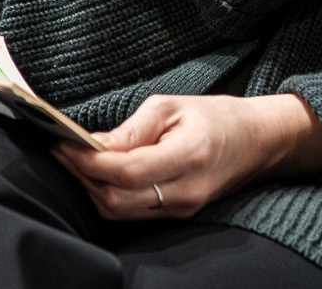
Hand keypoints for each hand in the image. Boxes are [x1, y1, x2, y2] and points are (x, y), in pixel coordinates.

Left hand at [52, 93, 321, 220]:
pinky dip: (110, 195)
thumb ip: (132, 129)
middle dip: (83, 177)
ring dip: (92, 189)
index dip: (88, 161)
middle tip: (64, 151)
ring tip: (78, 162)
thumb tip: (92, 144)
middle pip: (116, 199)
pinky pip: (132, 213)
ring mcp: (183, 207)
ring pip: (119, 211)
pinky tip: (101, 175)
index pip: (126, 170)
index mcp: (189, 155)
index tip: (64, 143)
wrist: (257, 141)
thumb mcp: (174, 106)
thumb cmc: (216, 116)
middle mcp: (186, 189)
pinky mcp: (178, 214)